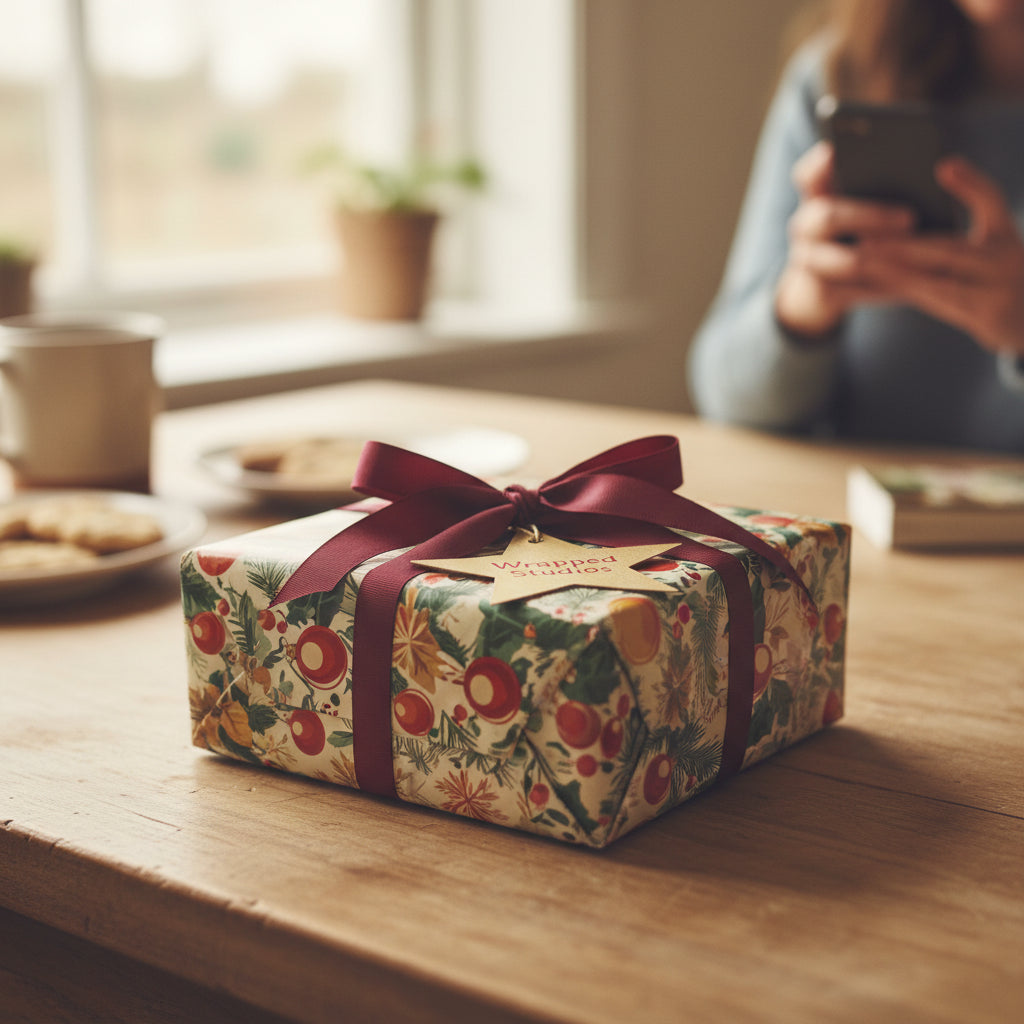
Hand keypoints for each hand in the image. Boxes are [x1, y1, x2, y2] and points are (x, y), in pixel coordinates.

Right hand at [775, 141, 915, 338]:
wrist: (825, 289)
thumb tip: (946, 165)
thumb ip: (888, 185)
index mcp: (818, 197)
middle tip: (911, 218)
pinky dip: (884, 286)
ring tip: (916, 254)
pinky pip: (853, 290)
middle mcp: (806, 226)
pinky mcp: (820, 292)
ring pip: (844, 259)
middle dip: (870, 216)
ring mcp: (808, 261)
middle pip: (827, 215)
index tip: (838, 152)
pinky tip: (912, 282)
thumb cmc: (861, 236)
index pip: (808, 175)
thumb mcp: (865, 207)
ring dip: (882, 257)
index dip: (818, 165)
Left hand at [857, 158, 1023, 356]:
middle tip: (868, 236)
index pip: (992, 201)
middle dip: (904, 244)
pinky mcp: (988, 320)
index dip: (970, 182)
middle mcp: (1008, 262)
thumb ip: (972, 211)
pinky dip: (908, 292)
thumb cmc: (1002, 276)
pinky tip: (880, 285)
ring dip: (897, 272)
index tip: (943, 166)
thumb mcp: (997, 241)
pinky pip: (938, 305)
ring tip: (865, 260)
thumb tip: (938, 172)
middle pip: (949, 249)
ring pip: (938, 281)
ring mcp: (1000, 293)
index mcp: (1007, 238)